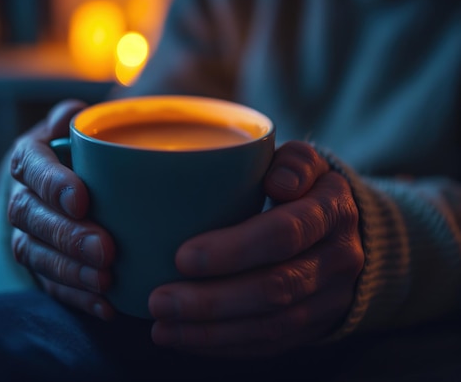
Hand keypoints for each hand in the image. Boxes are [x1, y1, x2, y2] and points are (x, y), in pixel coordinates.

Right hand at [8, 100, 116, 319]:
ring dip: (70, 271)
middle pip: (32, 217)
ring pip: (35, 255)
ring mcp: (27, 234)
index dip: (52, 184)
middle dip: (66, 236)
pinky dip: (76, 297)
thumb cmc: (86, 152)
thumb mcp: (81, 129)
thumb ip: (77, 121)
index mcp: (29, 158)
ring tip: (105, 281)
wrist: (77, 182)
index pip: (31, 168)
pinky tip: (105, 306)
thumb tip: (73, 114)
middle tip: (105, 249)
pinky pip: (49, 285)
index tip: (81, 200)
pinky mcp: (40, 265)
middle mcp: (21, 197)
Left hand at [148, 141, 363, 356]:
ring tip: (162, 326)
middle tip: (160, 300)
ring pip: (271, 325)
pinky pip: (269, 344)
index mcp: (333, 211)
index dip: (234, 249)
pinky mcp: (314, 325)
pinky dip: (223, 345)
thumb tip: (276, 181)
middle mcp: (339, 259)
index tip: (182, 257)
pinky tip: (184, 338)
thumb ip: (293, 162)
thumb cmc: (306, 189)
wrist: (347, 233)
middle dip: (212, 300)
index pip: (285, 233)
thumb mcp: (306, 163)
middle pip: (275, 287)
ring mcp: (330, 299)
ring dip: (211, 331)